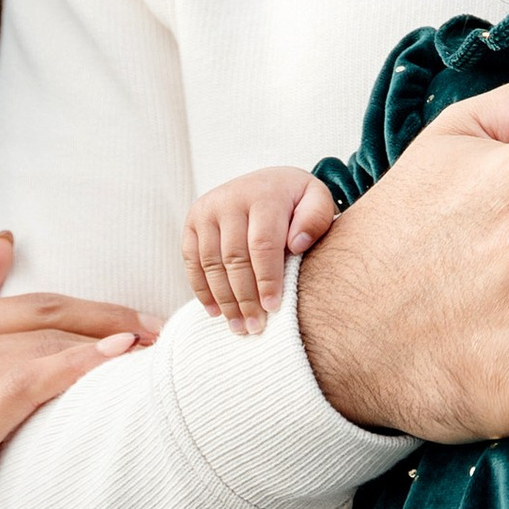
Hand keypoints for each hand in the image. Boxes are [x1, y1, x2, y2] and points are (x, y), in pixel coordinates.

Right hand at [0, 231, 157, 508]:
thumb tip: (2, 242)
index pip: (26, 304)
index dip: (92, 308)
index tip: (141, 322)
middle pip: (38, 321)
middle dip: (110, 322)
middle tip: (162, 335)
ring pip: (35, 351)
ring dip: (103, 346)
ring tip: (152, 356)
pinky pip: (22, 388)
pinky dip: (72, 369)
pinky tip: (111, 364)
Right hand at [183, 169, 339, 332]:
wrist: (268, 181)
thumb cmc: (297, 201)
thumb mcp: (317, 200)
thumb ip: (315, 219)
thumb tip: (297, 245)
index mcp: (263, 194)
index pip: (262, 244)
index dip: (267, 280)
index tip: (273, 308)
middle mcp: (230, 199)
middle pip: (234, 258)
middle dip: (245, 297)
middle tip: (255, 327)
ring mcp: (207, 209)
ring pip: (211, 263)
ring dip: (224, 300)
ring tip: (238, 326)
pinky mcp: (192, 221)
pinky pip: (191, 260)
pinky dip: (202, 289)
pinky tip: (216, 311)